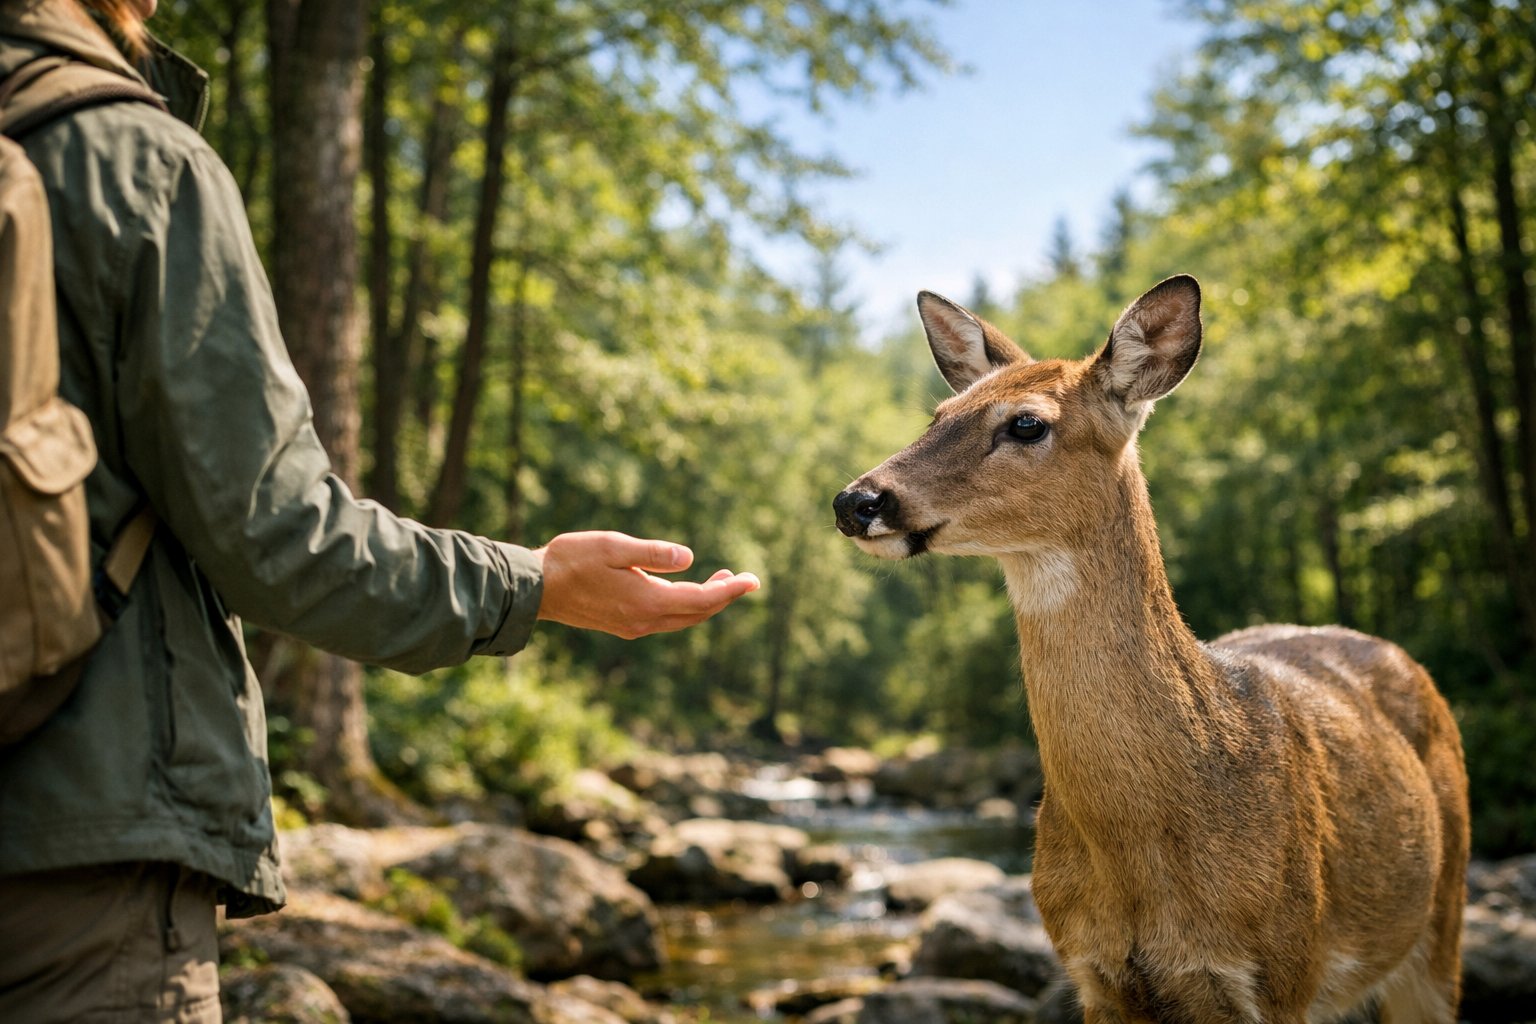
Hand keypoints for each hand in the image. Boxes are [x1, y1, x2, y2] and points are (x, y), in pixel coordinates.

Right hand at [533, 531, 759, 638]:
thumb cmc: (571, 560)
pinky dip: (684, 606)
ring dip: (704, 602)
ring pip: (682, 619)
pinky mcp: (623, 625)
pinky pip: (665, 619)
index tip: (754, 581)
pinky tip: (684, 590)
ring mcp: (633, 626)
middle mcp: (644, 621)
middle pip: (697, 614)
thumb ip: (654, 553)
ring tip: (721, 581)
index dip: (731, 591)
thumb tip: (690, 558)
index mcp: (647, 602)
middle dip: (724, 598)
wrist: (534, 588)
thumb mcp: (614, 546)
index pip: (702, 600)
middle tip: (744, 579)